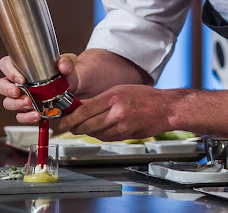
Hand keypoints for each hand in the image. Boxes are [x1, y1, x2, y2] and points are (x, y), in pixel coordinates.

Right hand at [0, 53, 78, 123]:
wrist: (74, 90)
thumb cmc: (66, 74)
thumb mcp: (68, 65)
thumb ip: (66, 63)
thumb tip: (63, 66)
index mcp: (23, 66)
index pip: (6, 64)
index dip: (9, 71)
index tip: (20, 79)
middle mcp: (18, 82)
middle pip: (1, 85)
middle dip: (7, 89)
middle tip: (17, 92)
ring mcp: (22, 97)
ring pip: (8, 102)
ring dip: (16, 104)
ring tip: (29, 104)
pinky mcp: (28, 110)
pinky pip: (21, 115)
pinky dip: (27, 117)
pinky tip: (36, 115)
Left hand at [56, 84, 173, 140]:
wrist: (165, 109)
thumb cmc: (145, 97)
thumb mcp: (120, 90)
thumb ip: (100, 99)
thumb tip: (80, 106)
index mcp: (114, 98)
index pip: (84, 110)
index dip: (69, 118)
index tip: (61, 121)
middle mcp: (116, 113)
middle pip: (86, 125)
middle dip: (74, 127)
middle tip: (67, 126)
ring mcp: (121, 126)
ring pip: (94, 133)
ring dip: (86, 131)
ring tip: (82, 126)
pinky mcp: (125, 136)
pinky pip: (105, 137)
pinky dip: (98, 134)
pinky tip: (98, 129)